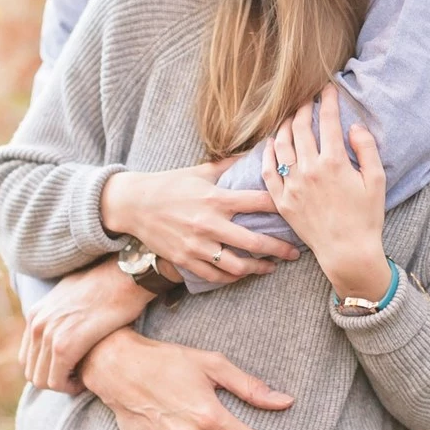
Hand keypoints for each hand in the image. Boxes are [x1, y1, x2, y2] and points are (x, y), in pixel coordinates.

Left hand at [19, 259, 152, 394]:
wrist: (124, 276)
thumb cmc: (107, 284)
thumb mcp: (72, 292)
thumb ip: (59, 309)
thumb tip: (63, 317)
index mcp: (36, 314)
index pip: (27, 357)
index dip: (47, 369)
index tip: (69, 369)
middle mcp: (37, 324)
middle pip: (32, 372)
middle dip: (54, 380)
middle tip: (76, 378)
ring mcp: (48, 335)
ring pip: (42, 380)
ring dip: (62, 385)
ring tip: (82, 380)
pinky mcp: (64, 346)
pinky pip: (57, 381)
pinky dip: (70, 387)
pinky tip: (86, 380)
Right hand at [100, 161, 300, 284]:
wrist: (133, 204)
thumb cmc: (168, 184)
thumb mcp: (199, 171)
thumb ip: (228, 165)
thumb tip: (255, 152)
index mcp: (215, 198)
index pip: (259, 202)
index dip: (281, 206)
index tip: (297, 210)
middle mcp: (209, 223)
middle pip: (255, 242)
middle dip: (280, 249)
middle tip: (295, 252)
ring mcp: (197, 245)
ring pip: (237, 266)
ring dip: (259, 268)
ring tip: (271, 267)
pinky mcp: (185, 260)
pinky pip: (215, 276)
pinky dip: (232, 277)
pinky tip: (242, 273)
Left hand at [262, 86, 390, 299]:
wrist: (347, 251)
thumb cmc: (366, 217)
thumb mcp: (376, 180)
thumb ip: (367, 149)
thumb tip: (354, 126)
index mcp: (334, 162)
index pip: (328, 121)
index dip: (328, 100)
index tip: (328, 88)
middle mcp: (309, 170)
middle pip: (300, 128)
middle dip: (303, 108)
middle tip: (306, 99)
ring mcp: (292, 185)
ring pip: (281, 145)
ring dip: (284, 126)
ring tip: (290, 116)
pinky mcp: (282, 200)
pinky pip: (268, 171)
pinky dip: (268, 153)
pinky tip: (271, 143)